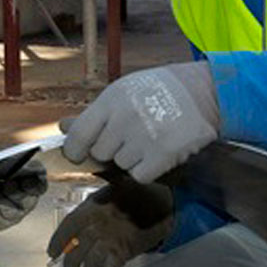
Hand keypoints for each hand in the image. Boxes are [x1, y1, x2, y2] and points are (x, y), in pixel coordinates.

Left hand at [48, 177, 173, 266]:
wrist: (158, 199)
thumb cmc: (131, 196)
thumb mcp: (106, 194)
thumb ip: (90, 209)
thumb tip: (76, 228)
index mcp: (89, 208)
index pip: (67, 227)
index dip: (57, 242)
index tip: (52, 252)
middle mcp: (96, 224)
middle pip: (76, 249)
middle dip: (70, 264)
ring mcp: (109, 238)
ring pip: (91, 263)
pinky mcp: (123, 250)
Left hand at [62, 62, 219, 182]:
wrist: (203, 92)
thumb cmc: (157, 91)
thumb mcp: (122, 93)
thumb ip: (93, 114)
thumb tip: (63, 127)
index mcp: (112, 100)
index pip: (79, 136)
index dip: (75, 149)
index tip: (78, 153)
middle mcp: (125, 118)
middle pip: (100, 153)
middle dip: (112, 148)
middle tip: (130, 134)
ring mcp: (144, 138)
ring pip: (121, 165)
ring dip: (132, 158)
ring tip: (149, 137)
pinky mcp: (163, 155)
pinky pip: (139, 175)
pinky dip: (147, 169)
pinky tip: (158, 151)